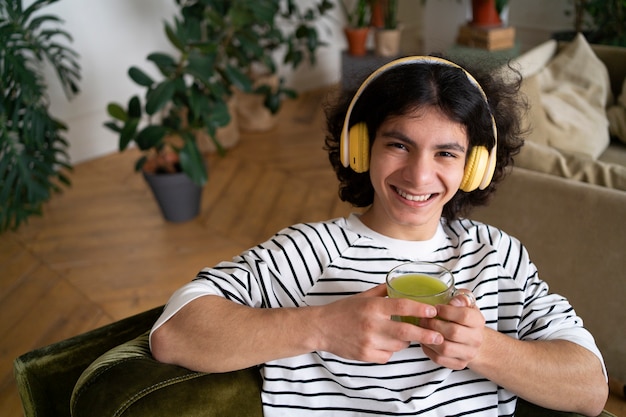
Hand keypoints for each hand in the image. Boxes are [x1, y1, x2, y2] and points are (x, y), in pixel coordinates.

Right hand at [314, 284, 444, 363]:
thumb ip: (382, 292)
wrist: (321, 328)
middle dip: (426, 334)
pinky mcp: (365, 355)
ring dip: (404, 342)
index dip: (420, 309)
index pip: (402, 306)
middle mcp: (372, 324)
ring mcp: (369, 342)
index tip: (433, 311)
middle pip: (406, 331)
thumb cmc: (342, 310)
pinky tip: (382, 343)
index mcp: (373, 307)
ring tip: (400, 335)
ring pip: (398, 346)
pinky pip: (387, 356)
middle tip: (439, 335)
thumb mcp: (362, 296)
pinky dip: (389, 351)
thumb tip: (399, 284)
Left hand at [419, 292, 484, 369]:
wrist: (473, 341)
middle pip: (453, 332)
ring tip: (421, 330)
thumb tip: (454, 300)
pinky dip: (428, 350)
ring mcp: (468, 354)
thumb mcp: (466, 305)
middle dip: (434, 324)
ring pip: (445, 348)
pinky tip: (424, 341)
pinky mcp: (458, 364)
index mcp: (478, 321)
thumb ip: (462, 298)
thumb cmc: (465, 319)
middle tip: (423, 319)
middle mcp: (476, 339)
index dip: (446, 311)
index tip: (436, 308)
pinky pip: (440, 359)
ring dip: (429, 338)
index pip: (464, 316)